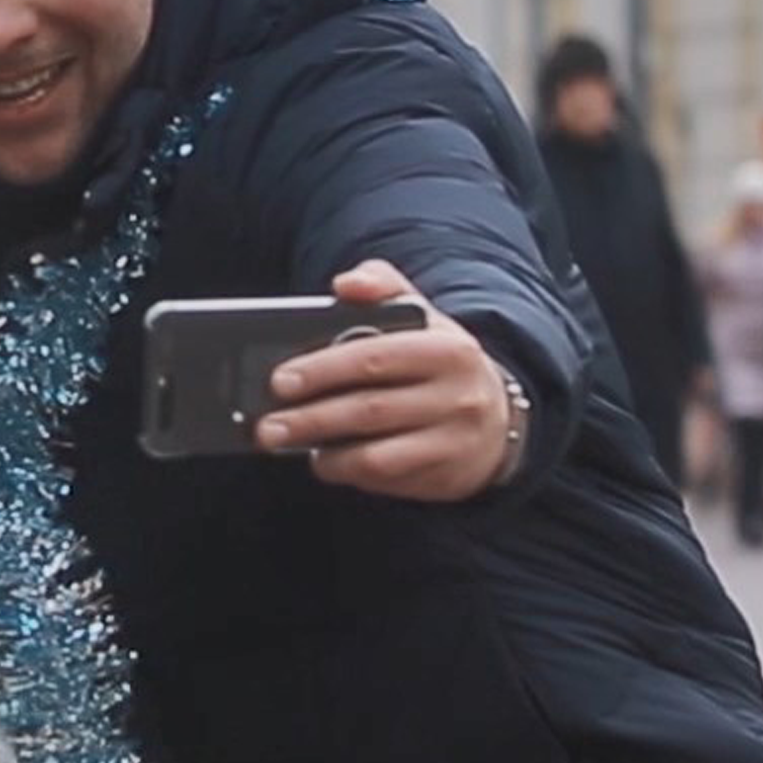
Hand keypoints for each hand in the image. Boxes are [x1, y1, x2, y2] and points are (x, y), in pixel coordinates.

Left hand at [255, 262, 517, 502]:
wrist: (497, 418)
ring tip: (286, 443)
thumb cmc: (438, 360)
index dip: (323, 370)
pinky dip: (347, 471)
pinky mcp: (445, 476)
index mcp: (445, 347)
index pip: (374, 358)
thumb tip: (345, 284)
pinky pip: (387, 479)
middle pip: (369, 410)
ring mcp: (453, 441)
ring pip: (377, 453)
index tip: (279, 380)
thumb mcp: (421, 315)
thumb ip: (382, 285)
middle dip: (310, 419)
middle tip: (265, 427)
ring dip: (324, 451)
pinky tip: (324, 461)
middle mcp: (456, 396)